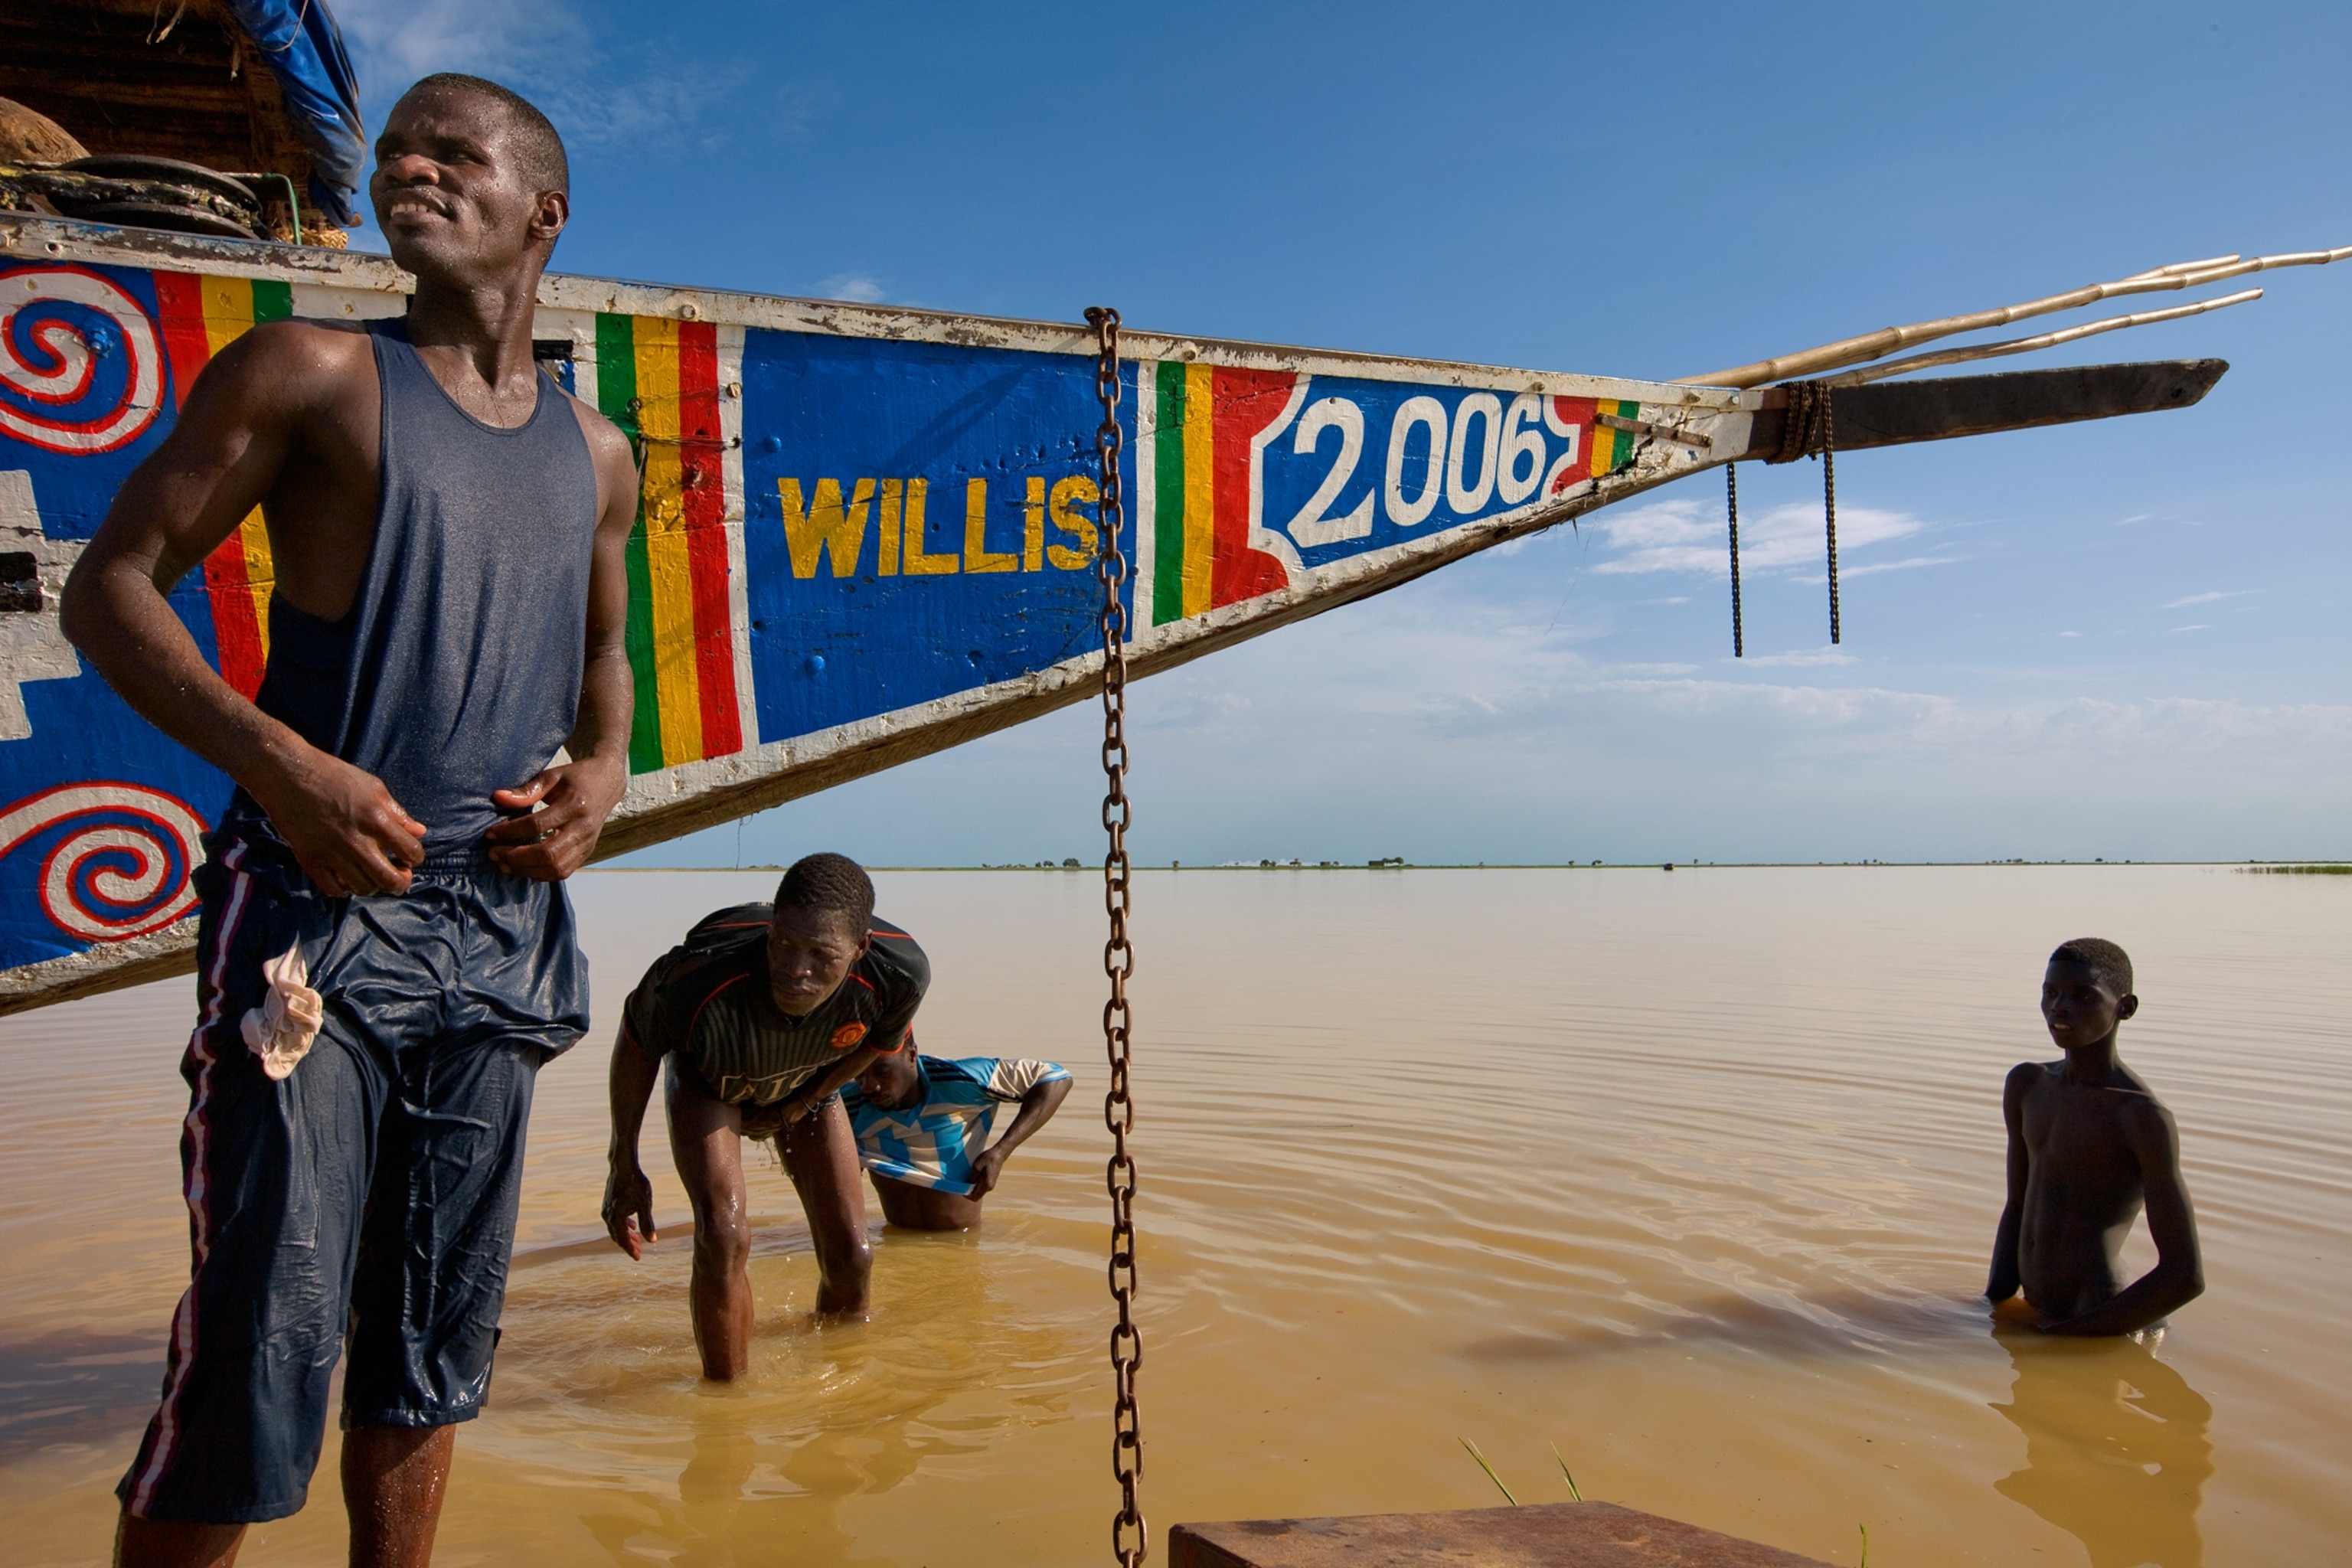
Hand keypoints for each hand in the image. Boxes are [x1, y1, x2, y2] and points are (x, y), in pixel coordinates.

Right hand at [252, 747, 426, 896]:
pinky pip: (333, 889)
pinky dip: (344, 889)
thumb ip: (398, 813)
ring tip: (371, 875)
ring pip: (363, 888)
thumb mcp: (374, 787)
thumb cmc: (333, 775)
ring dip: (373, 886)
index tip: (409, 857)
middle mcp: (357, 841)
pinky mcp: (310, 861)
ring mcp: (332, 854)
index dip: (415, 858)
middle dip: (401, 883)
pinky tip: (346, 878)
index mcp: (377, 820)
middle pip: (390, 880)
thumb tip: (419, 832)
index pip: (411, 852)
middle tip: (398, 877)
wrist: (288, 774)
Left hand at [484, 755, 625, 880]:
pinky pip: (563, 872)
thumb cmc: (576, 778)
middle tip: (494, 853)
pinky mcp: (587, 853)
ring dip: (526, 870)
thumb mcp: (552, 777)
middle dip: (516, 857)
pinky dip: (540, 874)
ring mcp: (587, 844)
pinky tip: (523, 867)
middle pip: (548, 854)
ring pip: (556, 868)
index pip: (537, 825)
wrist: (607, 783)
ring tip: (504, 864)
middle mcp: (583, 828)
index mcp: (575, 805)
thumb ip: (526, 790)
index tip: (490, 834)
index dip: (510, 832)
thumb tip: (498, 798)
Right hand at [603, 1162, 656, 1258]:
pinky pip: (615, 1219)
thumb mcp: (645, 1204)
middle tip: (639, 1251)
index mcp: (615, 1218)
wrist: (623, 1166)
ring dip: (626, 1234)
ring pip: (616, 1227)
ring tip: (638, 1240)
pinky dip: (623, 1224)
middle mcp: (608, 1215)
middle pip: (618, 1235)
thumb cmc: (636, 1184)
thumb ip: (647, 1223)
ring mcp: (606, 1208)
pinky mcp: (608, 1202)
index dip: (630, 1250)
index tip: (638, 1258)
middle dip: (629, 1244)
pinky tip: (632, 1224)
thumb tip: (652, 1241)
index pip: (622, 1240)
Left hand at [967, 1146, 1006, 1197]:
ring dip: (972, 1185)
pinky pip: (981, 1186)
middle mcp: (989, 1187)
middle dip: (968, 1190)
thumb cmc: (988, 1159)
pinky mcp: (991, 1181)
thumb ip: (970, 1179)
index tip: (960, 1188)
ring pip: (978, 1190)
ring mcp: (991, 1184)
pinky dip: (976, 1182)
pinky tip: (974, 1174)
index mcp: (986, 1185)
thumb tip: (965, 1186)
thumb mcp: (976, 1167)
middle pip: (976, 1194)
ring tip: (969, 1176)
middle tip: (963, 1181)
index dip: (966, 1195)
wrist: (999, 1153)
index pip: (974, 1198)